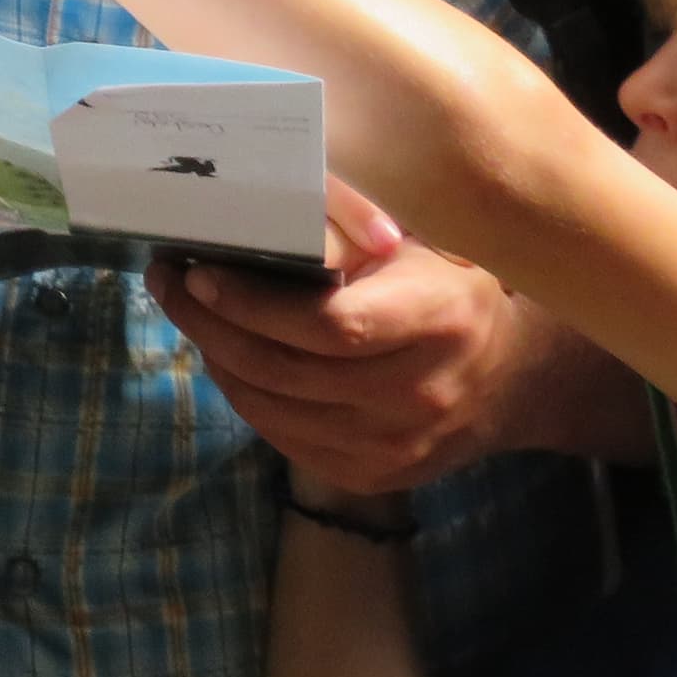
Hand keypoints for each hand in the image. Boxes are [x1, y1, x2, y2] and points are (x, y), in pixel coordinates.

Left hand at [154, 185, 561, 495]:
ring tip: (187, 312)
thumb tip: (256, 200)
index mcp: (434, 319)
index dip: (253, 302)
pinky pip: (286, 438)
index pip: (330, 325)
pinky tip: (227, 356)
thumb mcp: (422, 241)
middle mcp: (418, 391)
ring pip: (275, 408)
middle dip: (209, 323)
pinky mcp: (375, 476)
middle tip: (166, 281)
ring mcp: (397, 445)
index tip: (198, 268)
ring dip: (216, 358)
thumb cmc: (450, 287)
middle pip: (287, 369)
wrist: (510, 377)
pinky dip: (246, 395)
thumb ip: (352, 229)